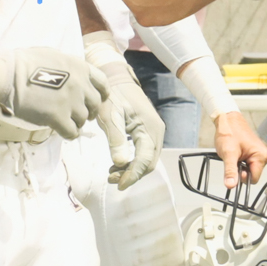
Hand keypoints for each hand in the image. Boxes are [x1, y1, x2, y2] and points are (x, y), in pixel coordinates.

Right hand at [0, 47, 108, 138]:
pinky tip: (63, 132)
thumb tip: (72, 76)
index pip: (102, 82)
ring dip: (77, 122)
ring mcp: (71, 101)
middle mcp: (80, 84)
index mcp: (80, 67)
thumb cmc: (25, 62)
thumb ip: (69, 68)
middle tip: (83, 116)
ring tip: (67, 123)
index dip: (102, 93)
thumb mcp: (55, 56)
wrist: (10, 74)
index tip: (100, 100)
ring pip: (83, 119)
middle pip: (95, 104)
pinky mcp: (58, 117)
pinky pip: (72, 132)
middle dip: (90, 111)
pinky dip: (69, 134)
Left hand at [96, 61, 164, 188]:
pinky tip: (117, 164)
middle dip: (131, 174)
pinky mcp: (148, 132)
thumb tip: (120, 163)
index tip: (118, 185)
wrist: (117, 80)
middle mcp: (156, 132)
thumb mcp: (110, 115)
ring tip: (111, 173)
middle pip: (149, 163)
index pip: (145, 159)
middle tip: (111, 179)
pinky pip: (144, 153)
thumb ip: (115, 138)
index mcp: (149, 127)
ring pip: (147, 160)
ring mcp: (154, 132)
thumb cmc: (113, 95)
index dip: (133, 175)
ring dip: (131, 170)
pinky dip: (132, 162)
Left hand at [213, 111, 266, 188]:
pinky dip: (240, 161)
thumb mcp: (228, 153)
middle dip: (240, 170)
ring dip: (239, 165)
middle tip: (233, 158)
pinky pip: (247, 164)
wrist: (227, 119)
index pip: (253, 179)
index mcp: (261, 156)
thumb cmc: (229, 131)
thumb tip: (231, 185)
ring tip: (234, 153)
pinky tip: (236, 153)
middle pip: (251, 175)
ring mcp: (259, 153)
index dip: (241, 177)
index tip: (234, 167)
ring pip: (248, 170)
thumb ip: (230, 171)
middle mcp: (263, 155)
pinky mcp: (255, 152)